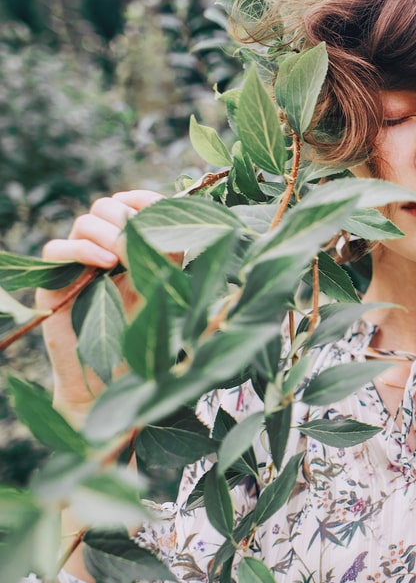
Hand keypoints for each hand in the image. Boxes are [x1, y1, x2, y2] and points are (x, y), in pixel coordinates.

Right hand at [36, 190, 163, 420]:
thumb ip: (177, 267)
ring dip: (107, 231)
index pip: (133, 205)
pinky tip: (102, 263)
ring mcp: (79, 265)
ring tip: (121, 257)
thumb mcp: (168, 299)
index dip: (145, 199)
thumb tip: (196, 238)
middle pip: (107, 206)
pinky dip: (80, 248)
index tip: (159, 205)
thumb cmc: (144, 343)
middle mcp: (105, 252)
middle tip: (137, 244)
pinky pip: (56, 249)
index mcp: (135, 250)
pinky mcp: (53, 283)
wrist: (109, 383)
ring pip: (85, 221)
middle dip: (126, 217)